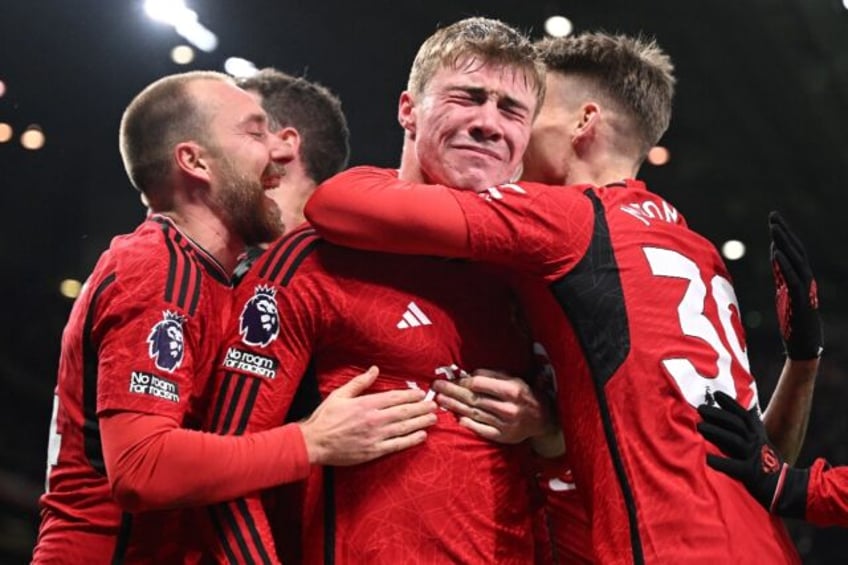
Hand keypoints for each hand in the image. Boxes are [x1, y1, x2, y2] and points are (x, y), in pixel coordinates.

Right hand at [299, 366, 436, 465]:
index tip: (422, 394)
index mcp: (366, 404)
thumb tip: (374, 370)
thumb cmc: (326, 418)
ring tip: (433, 418)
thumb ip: (359, 383)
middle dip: (421, 408)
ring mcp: (375, 436)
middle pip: (404, 412)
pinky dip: (411, 440)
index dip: (411, 395)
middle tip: (435, 405)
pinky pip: (397, 445)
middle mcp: (374, 419)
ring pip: (404, 428)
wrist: (315, 443)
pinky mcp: (374, 451)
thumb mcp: (340, 395)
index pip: (395, 398)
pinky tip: (422, 436)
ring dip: (421, 422)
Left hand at [431, 369, 555, 443]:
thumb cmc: (526, 395)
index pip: (480, 384)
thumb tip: (471, 374)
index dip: (464, 381)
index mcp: (512, 390)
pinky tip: (456, 418)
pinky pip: (482, 429)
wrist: (543, 420)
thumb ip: (494, 375)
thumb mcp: (515, 379)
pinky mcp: (502, 436)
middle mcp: (508, 408)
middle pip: (474, 398)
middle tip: (436, 386)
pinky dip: (468, 424)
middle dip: (453, 391)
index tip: (453, 378)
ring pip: (474, 413)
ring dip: (454, 406)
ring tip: (440, 399)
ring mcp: (505, 424)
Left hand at [696, 391, 806, 517]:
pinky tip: (706, 459)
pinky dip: (720, 462)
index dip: (731, 404)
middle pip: (736, 424)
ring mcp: (754, 457)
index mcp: (758, 435)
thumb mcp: (760, 443)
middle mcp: (756, 442)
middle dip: (718, 414)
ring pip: (734, 440)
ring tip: (699, 427)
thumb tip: (730, 416)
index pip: (743, 415)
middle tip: (700, 408)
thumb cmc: (766, 465)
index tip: (716, 394)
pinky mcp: (751, 473)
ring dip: (716, 432)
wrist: (786, 488)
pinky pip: (734, 466)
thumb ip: (747, 431)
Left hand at [769, 211, 822, 359]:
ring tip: (774, 228)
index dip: (784, 234)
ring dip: (784, 243)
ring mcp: (804, 289)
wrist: (803, 346)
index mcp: (800, 277)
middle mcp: (805, 279)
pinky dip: (784, 265)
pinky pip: (792, 278)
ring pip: (795, 261)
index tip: (774, 219)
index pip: (793, 250)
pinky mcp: (800, 300)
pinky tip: (776, 252)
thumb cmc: (793, 319)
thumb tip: (775, 252)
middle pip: (795, 251)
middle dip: (784, 232)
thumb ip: (781, 272)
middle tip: (773, 215)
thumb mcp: (784, 291)